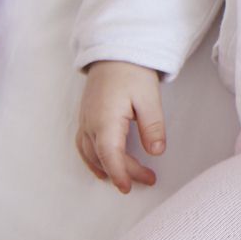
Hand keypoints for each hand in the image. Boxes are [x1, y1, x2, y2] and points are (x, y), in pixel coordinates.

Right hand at [75, 59, 166, 192]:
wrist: (114, 52)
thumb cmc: (132, 72)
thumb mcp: (149, 98)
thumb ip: (153, 126)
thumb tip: (156, 152)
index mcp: (105, 119)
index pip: (109, 155)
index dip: (119, 174)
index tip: (129, 187)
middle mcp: (90, 123)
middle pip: (103, 157)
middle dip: (124, 172)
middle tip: (148, 179)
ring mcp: (84, 121)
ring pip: (90, 154)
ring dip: (107, 169)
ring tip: (127, 180)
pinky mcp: (85, 118)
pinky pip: (84, 146)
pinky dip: (93, 160)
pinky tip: (103, 167)